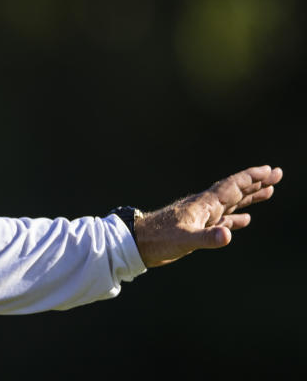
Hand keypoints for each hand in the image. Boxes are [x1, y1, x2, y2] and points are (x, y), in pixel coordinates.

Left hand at [133, 165, 282, 267]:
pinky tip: (245, 219)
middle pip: (235, 190)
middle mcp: (204, 206)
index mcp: (203, 205)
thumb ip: (207, 238)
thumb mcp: (184, 240)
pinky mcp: (197, 227)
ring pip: (231, 203)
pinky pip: (222, 219)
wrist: (137, 243)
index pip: (232, 187)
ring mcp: (201, 216)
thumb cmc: (158, 240)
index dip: (251, 178)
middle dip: (257, 182)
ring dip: (250, 197)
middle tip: (277, 173)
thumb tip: (228, 235)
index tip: (269, 170)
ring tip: (269, 191)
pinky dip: (236, 218)